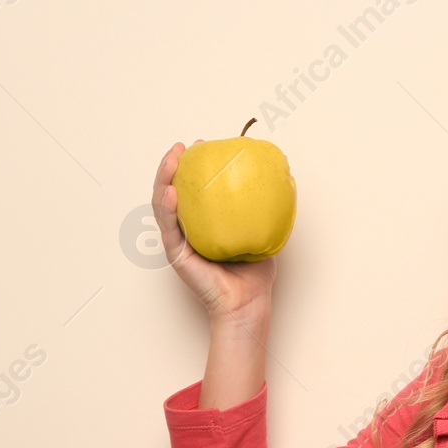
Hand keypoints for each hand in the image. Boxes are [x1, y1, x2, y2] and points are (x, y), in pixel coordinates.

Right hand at [152, 140, 275, 329]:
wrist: (248, 302)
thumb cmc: (255, 272)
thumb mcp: (262, 229)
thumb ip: (265, 205)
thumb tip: (285, 175)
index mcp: (202, 223)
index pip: (192, 189)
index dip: (192, 166)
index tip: (201, 145)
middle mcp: (187, 229)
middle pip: (172, 191)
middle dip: (172, 165)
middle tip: (182, 147)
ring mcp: (179, 241)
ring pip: (163, 205)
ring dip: (163, 180)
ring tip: (171, 160)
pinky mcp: (176, 254)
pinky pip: (169, 228)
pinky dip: (167, 209)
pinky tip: (172, 192)